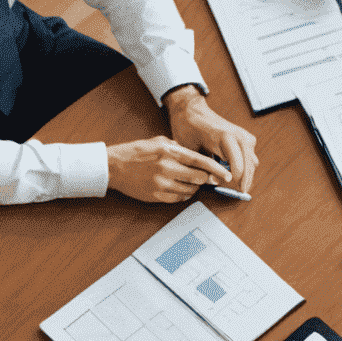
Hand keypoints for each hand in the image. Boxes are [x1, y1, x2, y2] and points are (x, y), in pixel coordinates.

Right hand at [107, 136, 229, 202]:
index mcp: (169, 152)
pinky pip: (179, 199)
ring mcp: (161, 184)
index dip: (217, 170)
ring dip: (194, 187)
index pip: (201, 162)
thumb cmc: (137, 152)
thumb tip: (199, 157)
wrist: (114, 166)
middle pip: (199, 178)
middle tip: (207, 178)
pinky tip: (179, 188)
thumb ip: (179, 148)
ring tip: (189, 181)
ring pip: (190, 191)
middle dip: (206, 179)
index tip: (227, 175)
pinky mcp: (156, 196)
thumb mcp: (159, 141)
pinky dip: (183, 195)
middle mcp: (166, 168)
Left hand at [164, 86, 258, 194]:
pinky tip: (235, 172)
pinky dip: (246, 166)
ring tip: (236, 185)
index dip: (236, 181)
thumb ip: (204, 166)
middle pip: (249, 166)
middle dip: (244, 181)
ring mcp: (244, 135)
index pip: (238, 166)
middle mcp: (238, 136)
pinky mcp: (246, 137)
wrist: (191, 110)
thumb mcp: (190, 150)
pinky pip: (251, 156)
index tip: (232, 190)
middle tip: (238, 193)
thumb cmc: (187, 129)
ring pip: (252, 162)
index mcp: (225, 137)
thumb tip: (215, 182)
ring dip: (246, 174)